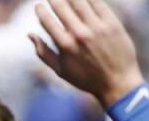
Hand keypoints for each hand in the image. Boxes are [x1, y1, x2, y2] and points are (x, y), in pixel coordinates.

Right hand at [29, 0, 143, 106]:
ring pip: (79, 0)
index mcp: (65, 44)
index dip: (40, 9)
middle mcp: (80, 34)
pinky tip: (86, 0)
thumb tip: (29, 34)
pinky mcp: (113, 25)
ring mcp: (97, 28)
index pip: (45, 17)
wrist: (120, 85)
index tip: (40, 7)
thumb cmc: (88, 80)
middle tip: (55, 1)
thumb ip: (43, 52)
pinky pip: (99, 3)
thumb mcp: (62, 71)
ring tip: (69, 0)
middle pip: (60, 5)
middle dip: (54, 0)